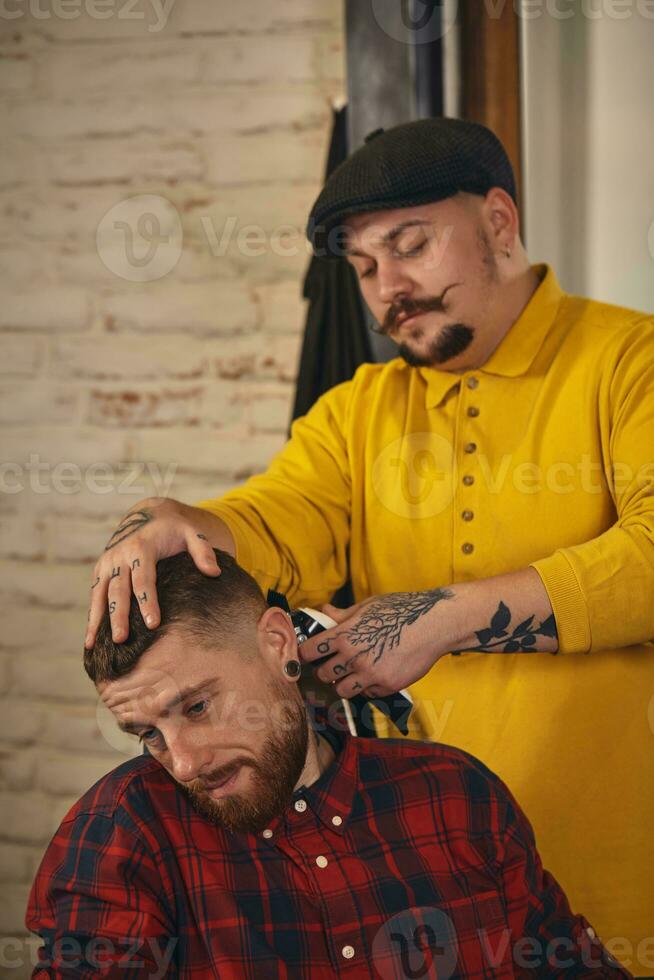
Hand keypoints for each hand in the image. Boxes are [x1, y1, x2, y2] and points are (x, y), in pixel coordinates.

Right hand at [85, 497, 221, 648]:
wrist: (147, 513)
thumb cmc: (174, 527)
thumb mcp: (192, 531)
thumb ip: (203, 550)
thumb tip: (214, 573)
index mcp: (141, 547)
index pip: (144, 578)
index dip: (148, 601)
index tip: (153, 624)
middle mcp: (119, 555)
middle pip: (118, 590)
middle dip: (118, 615)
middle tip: (121, 640)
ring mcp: (107, 563)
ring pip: (99, 594)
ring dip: (97, 619)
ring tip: (92, 645)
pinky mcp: (100, 570)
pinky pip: (94, 595)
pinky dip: (91, 616)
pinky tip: (89, 640)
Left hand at [299, 588, 453, 698]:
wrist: (433, 624)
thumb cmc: (401, 610)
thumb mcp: (368, 606)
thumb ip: (343, 614)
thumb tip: (325, 610)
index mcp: (345, 635)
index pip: (310, 651)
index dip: (305, 653)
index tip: (307, 655)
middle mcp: (354, 657)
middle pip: (323, 674)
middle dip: (324, 670)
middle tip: (331, 664)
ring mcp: (371, 675)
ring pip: (342, 690)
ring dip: (343, 683)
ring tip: (351, 673)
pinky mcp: (387, 686)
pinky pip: (367, 694)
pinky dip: (366, 687)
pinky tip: (374, 674)